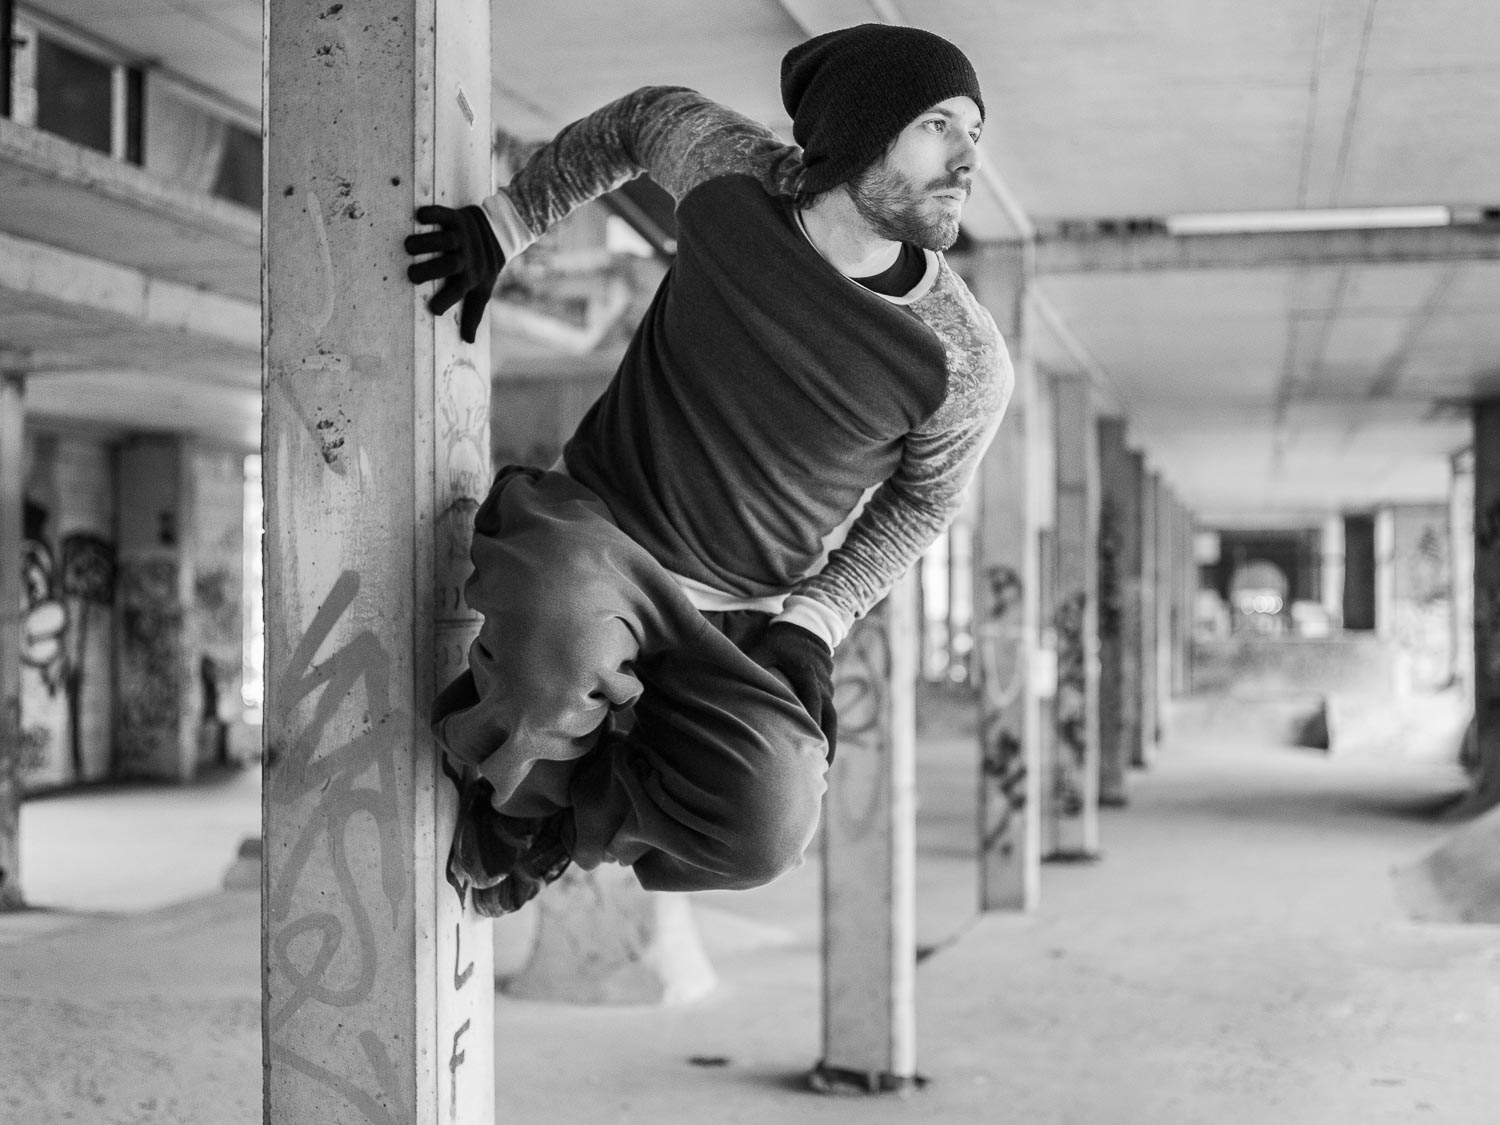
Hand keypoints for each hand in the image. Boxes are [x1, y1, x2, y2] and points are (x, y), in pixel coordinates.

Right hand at [405, 204, 504, 342]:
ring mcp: (463, 236)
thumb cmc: (485, 266)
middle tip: (410, 274)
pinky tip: (419, 216)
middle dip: (429, 270)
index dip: (446, 301)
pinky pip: (445, 214)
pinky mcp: (459, 217)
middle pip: (449, 264)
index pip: (458, 291)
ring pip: (445, 239)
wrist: (501, 232)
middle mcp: (467, 257)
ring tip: (407, 246)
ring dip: (425, 242)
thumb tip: (468, 342)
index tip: (432, 309)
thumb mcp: (483, 290)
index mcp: (472, 276)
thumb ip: (474, 313)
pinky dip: (432, 213)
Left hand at [747, 622, 837, 761]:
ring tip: (824, 765)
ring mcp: (828, 689)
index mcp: (808, 678)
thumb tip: (728, 678)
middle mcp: (822, 686)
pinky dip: (826, 730)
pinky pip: (830, 714)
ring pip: (833, 720)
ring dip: (829, 741)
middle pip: (830, 721)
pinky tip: (819, 746)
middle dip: (826, 745)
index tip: (808, 750)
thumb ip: (751, 663)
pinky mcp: (827, 690)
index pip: (812, 709)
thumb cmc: (782, 638)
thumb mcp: (765, 647)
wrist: (808, 624)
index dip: (811, 731)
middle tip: (820, 769)